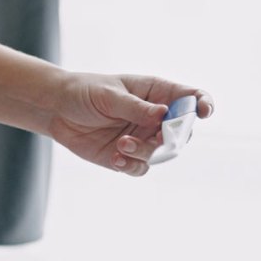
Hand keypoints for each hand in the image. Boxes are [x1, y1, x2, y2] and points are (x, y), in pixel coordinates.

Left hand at [47, 72, 214, 176]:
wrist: (57, 109)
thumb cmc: (84, 92)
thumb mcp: (109, 95)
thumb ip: (136, 107)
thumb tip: (163, 114)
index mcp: (156, 92)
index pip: (190, 97)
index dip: (202, 104)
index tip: (203, 112)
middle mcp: (155, 117)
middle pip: (182, 132)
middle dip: (172, 138)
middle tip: (156, 137)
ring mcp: (144, 137)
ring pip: (162, 153)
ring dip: (145, 152)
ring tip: (121, 144)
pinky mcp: (129, 155)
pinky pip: (141, 168)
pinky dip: (131, 165)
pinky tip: (115, 157)